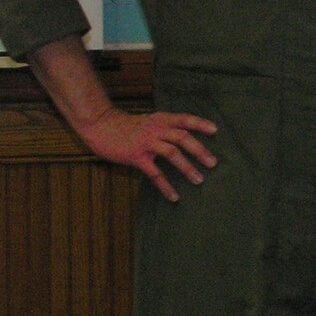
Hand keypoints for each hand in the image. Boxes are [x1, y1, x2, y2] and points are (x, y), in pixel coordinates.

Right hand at [76, 106, 217, 202]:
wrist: (100, 125)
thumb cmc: (127, 126)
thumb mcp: (149, 121)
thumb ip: (166, 127)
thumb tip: (186, 138)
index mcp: (161, 120)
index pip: (184, 119)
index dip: (200, 124)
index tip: (215, 131)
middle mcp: (156, 129)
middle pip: (182, 137)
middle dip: (199, 150)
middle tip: (213, 163)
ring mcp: (146, 142)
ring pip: (172, 153)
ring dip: (187, 167)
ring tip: (199, 180)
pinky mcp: (136, 156)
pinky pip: (154, 173)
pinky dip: (165, 185)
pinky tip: (174, 196)